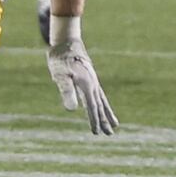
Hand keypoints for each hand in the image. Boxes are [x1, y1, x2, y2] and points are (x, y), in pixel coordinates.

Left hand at [46, 18, 117, 133]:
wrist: (67, 42)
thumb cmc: (60, 59)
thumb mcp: (60, 76)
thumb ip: (66, 92)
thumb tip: (72, 110)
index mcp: (87, 86)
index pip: (92, 108)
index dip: (94, 121)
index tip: (96, 133)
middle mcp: (93, 85)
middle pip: (100, 106)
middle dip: (104, 120)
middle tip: (110, 134)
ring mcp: (93, 81)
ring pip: (102, 101)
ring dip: (107, 113)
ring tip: (115, 124)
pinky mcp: (90, 78)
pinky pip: (99, 94)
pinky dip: (102, 103)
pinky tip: (101, 107)